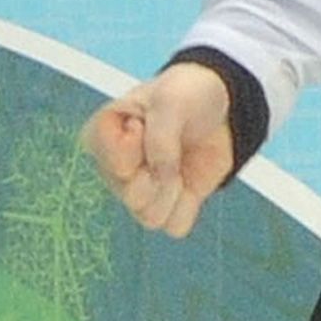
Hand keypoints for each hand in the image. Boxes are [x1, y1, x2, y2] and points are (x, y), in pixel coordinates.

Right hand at [79, 62, 235, 237]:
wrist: (221, 103)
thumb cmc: (186, 94)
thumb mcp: (171, 101)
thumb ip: (160, 139)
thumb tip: (160, 178)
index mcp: (100, 139)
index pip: (116, 166)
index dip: (139, 146)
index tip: (144, 122)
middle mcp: (112, 171)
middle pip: (133, 197)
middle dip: (161, 173)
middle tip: (173, 146)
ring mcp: (137, 191)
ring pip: (150, 218)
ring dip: (174, 192)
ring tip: (180, 164)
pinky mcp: (166, 204)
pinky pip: (175, 226)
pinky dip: (188, 206)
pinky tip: (190, 180)